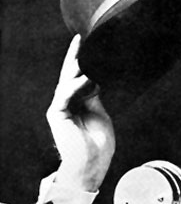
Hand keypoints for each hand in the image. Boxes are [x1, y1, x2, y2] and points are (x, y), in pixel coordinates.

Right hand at [46, 35, 114, 191]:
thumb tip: (94, 78)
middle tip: (82, 41)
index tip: (87, 44)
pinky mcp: (56, 114)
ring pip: (67, 82)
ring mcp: (61, 107)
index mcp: (78, 102)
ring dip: (78, 69)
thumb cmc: (98, 144)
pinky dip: (75, 86)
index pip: (78, 77)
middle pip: (70, 75)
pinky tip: (86, 78)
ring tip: (89, 58)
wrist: (93, 163)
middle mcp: (67, 102)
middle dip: (75, 58)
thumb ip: (94, 95)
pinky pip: (64, 95)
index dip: (82, 61)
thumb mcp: (100, 113)